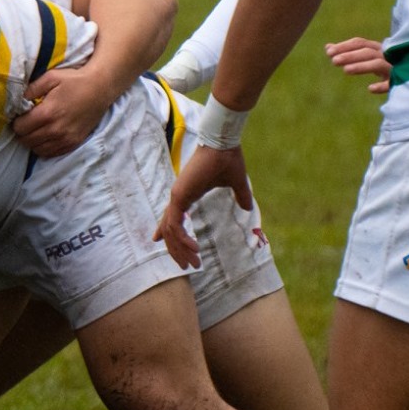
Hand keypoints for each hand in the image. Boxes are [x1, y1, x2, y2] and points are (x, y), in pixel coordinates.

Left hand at [10, 66, 116, 157]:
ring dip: (32, 141)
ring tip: (35, 130)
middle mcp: (56, 130)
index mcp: (47, 113)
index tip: (19, 117)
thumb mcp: (50, 77)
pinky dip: (44, 147)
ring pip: (37, 149)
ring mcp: (66, 139)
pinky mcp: (74, 143)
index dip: (16, 122)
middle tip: (25, 124)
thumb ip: (31, 89)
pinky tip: (46, 137)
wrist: (100, 88)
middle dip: (21, 133)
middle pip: (26, 141)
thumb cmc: (74, 81)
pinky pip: (52, 153)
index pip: (20, 128)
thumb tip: (17, 100)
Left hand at [153, 142, 252, 268]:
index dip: (167, 233)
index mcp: (186, 194)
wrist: (223, 144)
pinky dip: (182, 238)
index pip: (172, 218)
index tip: (160, 244)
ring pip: (170, 230)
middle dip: (177, 249)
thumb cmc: (227, 159)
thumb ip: (240, 196)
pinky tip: (194, 248)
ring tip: (195, 262)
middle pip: (169, 229)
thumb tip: (248, 208)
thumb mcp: (235, 184)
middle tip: (186, 266)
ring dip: (181, 249)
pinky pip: (175, 224)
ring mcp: (176, 196)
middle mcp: (178, 197)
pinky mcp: (179, 196)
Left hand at [326, 36, 390, 94]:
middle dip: (350, 55)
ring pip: (378, 64)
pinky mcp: (401, 79)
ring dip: (362, 66)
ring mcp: (394, 66)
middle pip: (367, 52)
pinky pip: (392, 82)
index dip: (344, 46)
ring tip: (345, 70)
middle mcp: (386, 55)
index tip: (329, 52)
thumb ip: (349, 52)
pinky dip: (383, 85)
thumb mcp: (368, 56)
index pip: (360, 43)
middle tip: (333, 61)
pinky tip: (371, 88)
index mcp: (378, 48)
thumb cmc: (386, 63)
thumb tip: (328, 47)